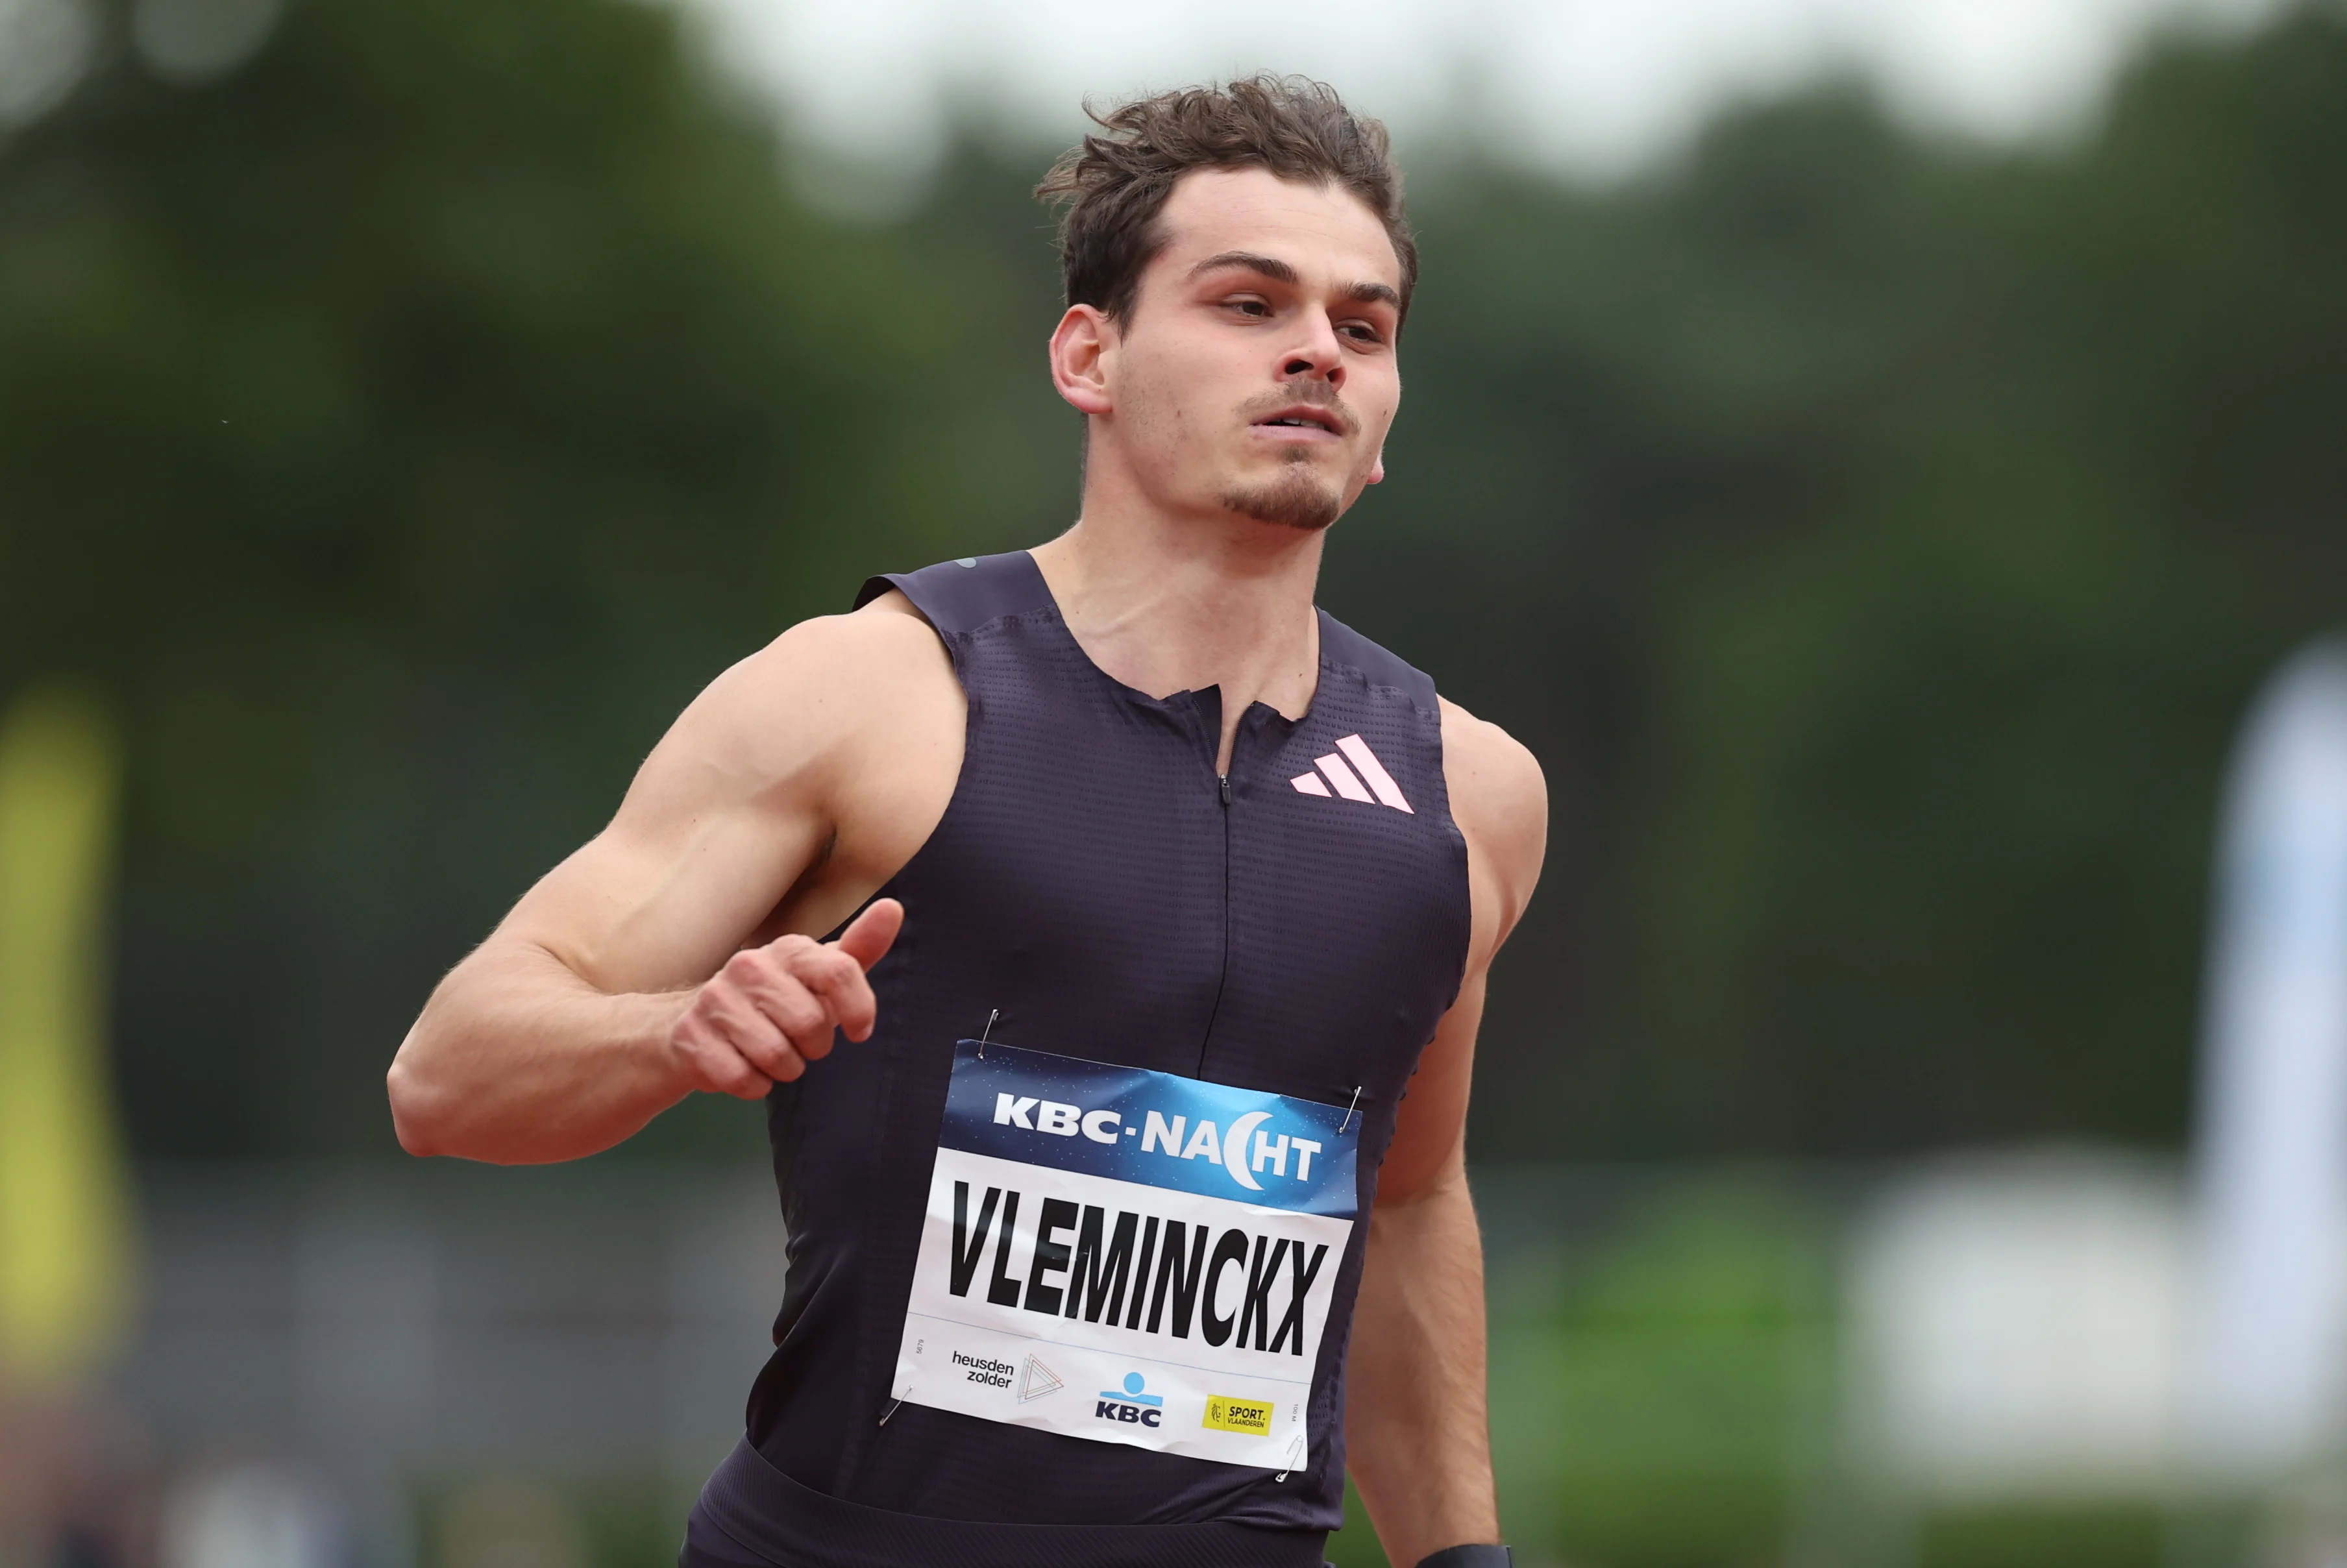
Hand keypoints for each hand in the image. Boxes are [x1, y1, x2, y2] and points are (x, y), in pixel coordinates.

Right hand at [668, 898, 903, 1097]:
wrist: (698, 1023)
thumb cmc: (776, 1002)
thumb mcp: (820, 976)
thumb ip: (860, 948)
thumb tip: (893, 908)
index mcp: (788, 950)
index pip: (840, 972)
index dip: (859, 1009)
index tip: (860, 1032)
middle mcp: (749, 966)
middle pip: (810, 1023)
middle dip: (815, 1047)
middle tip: (802, 1043)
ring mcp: (716, 1000)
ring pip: (776, 1055)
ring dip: (785, 1068)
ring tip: (774, 1055)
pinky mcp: (690, 1036)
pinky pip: (742, 1078)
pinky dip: (753, 1086)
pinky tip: (747, 1068)